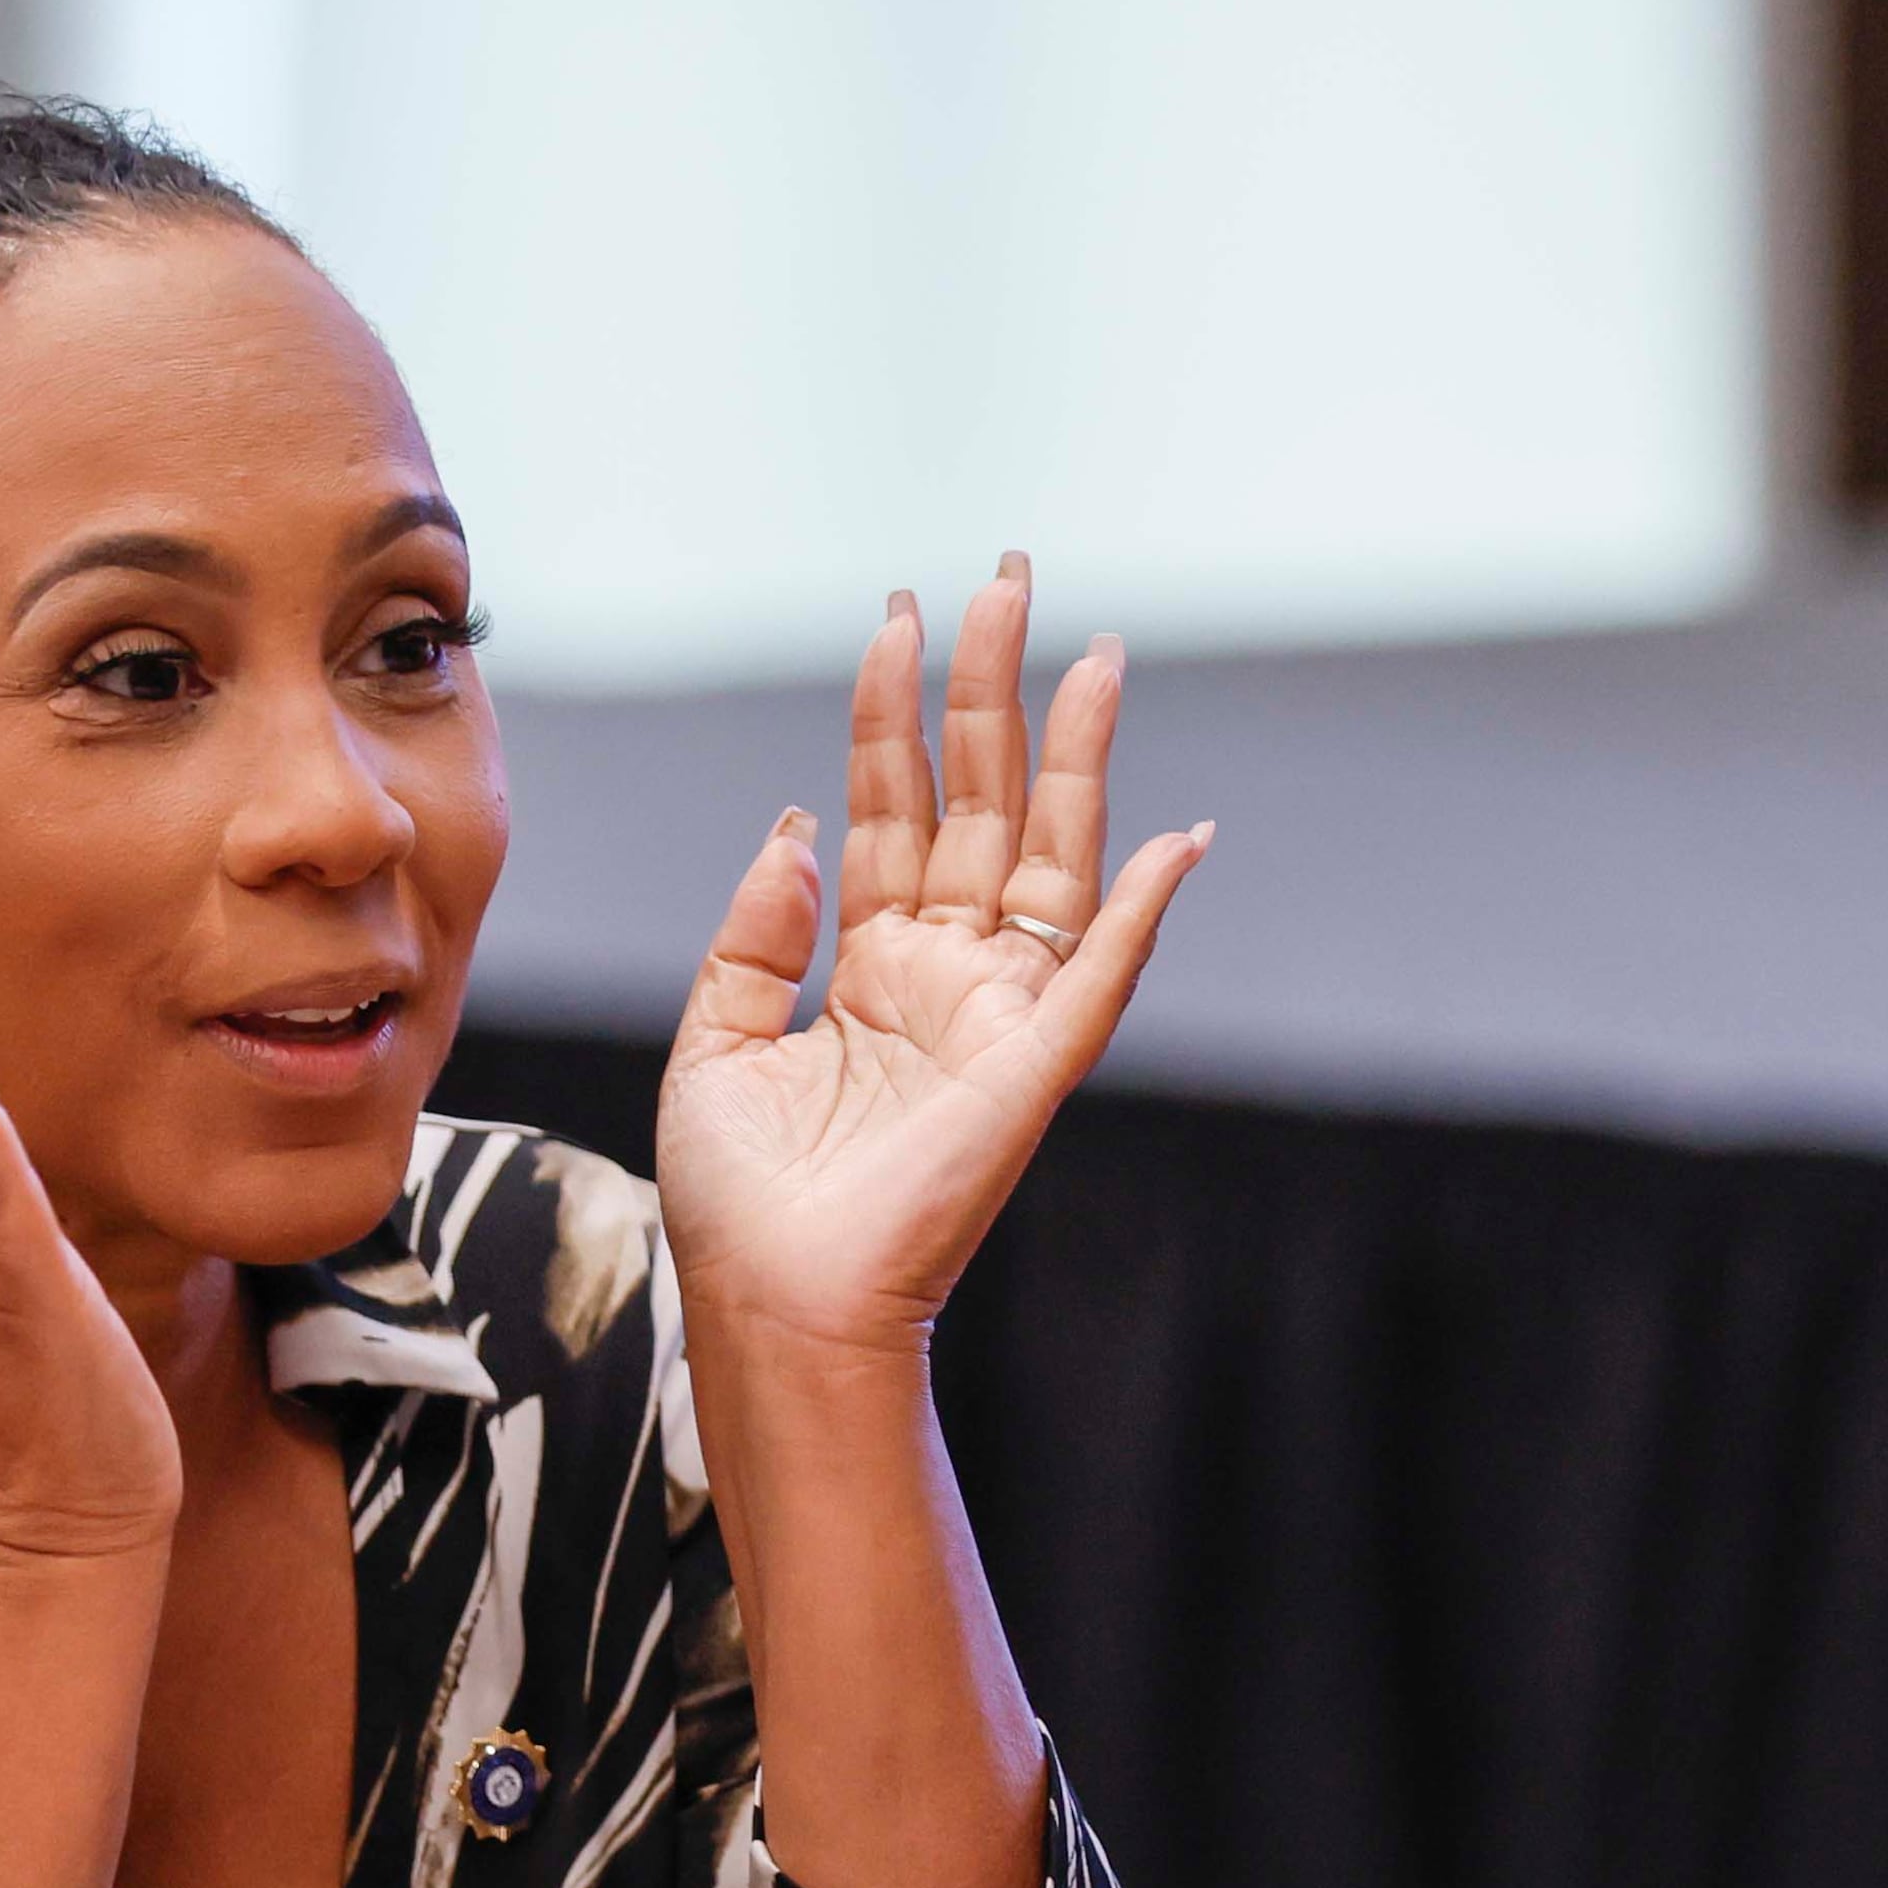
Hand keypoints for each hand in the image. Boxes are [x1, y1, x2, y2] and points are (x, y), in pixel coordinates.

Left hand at [656, 555, 1210, 1365]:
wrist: (772, 1310)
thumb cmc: (739, 1204)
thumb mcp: (713, 1045)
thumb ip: (755, 933)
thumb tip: (795, 824)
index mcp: (868, 961)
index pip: (890, 806)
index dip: (894, 711)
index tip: (900, 614)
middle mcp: (943, 971)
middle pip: (981, 801)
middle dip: (993, 688)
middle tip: (1008, 577)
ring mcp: (994, 1014)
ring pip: (1048, 857)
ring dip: (1074, 757)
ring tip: (1095, 652)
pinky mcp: (1030, 1071)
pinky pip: (1098, 978)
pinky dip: (1140, 911)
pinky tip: (1174, 836)